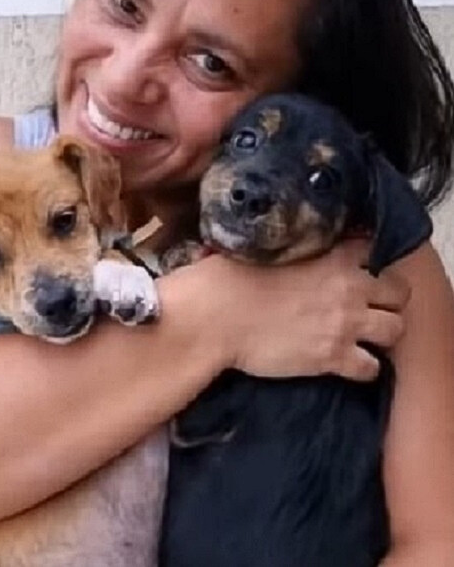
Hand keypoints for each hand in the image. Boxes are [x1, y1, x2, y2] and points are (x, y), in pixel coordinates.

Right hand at [165, 239, 410, 381]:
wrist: (215, 317)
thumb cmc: (227, 278)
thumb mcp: (264, 249)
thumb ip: (290, 247)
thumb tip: (281, 245)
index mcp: (331, 256)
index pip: (370, 249)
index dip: (364, 260)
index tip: (353, 268)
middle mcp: (348, 287)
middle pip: (399, 291)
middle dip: (387, 298)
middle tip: (366, 305)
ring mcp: (344, 324)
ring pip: (396, 329)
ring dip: (382, 333)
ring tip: (363, 336)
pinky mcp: (333, 358)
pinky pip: (372, 369)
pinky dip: (363, 368)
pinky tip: (347, 364)